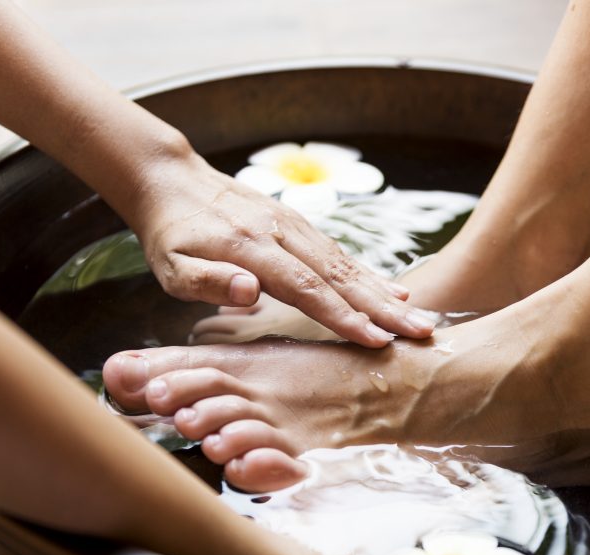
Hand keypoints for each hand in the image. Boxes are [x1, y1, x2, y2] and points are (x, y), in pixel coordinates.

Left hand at [125, 154, 435, 347]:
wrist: (173, 179)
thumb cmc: (169, 235)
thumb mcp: (170, 266)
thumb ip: (206, 281)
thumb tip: (249, 291)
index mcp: (251, 249)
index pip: (306, 288)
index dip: (343, 316)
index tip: (376, 339)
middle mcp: (282, 235)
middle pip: (340, 277)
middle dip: (382, 308)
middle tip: (419, 330)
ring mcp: (294, 227)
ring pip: (346, 264)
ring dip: (384, 292)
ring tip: (417, 314)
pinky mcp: (298, 225)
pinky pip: (339, 254)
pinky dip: (369, 274)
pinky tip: (392, 289)